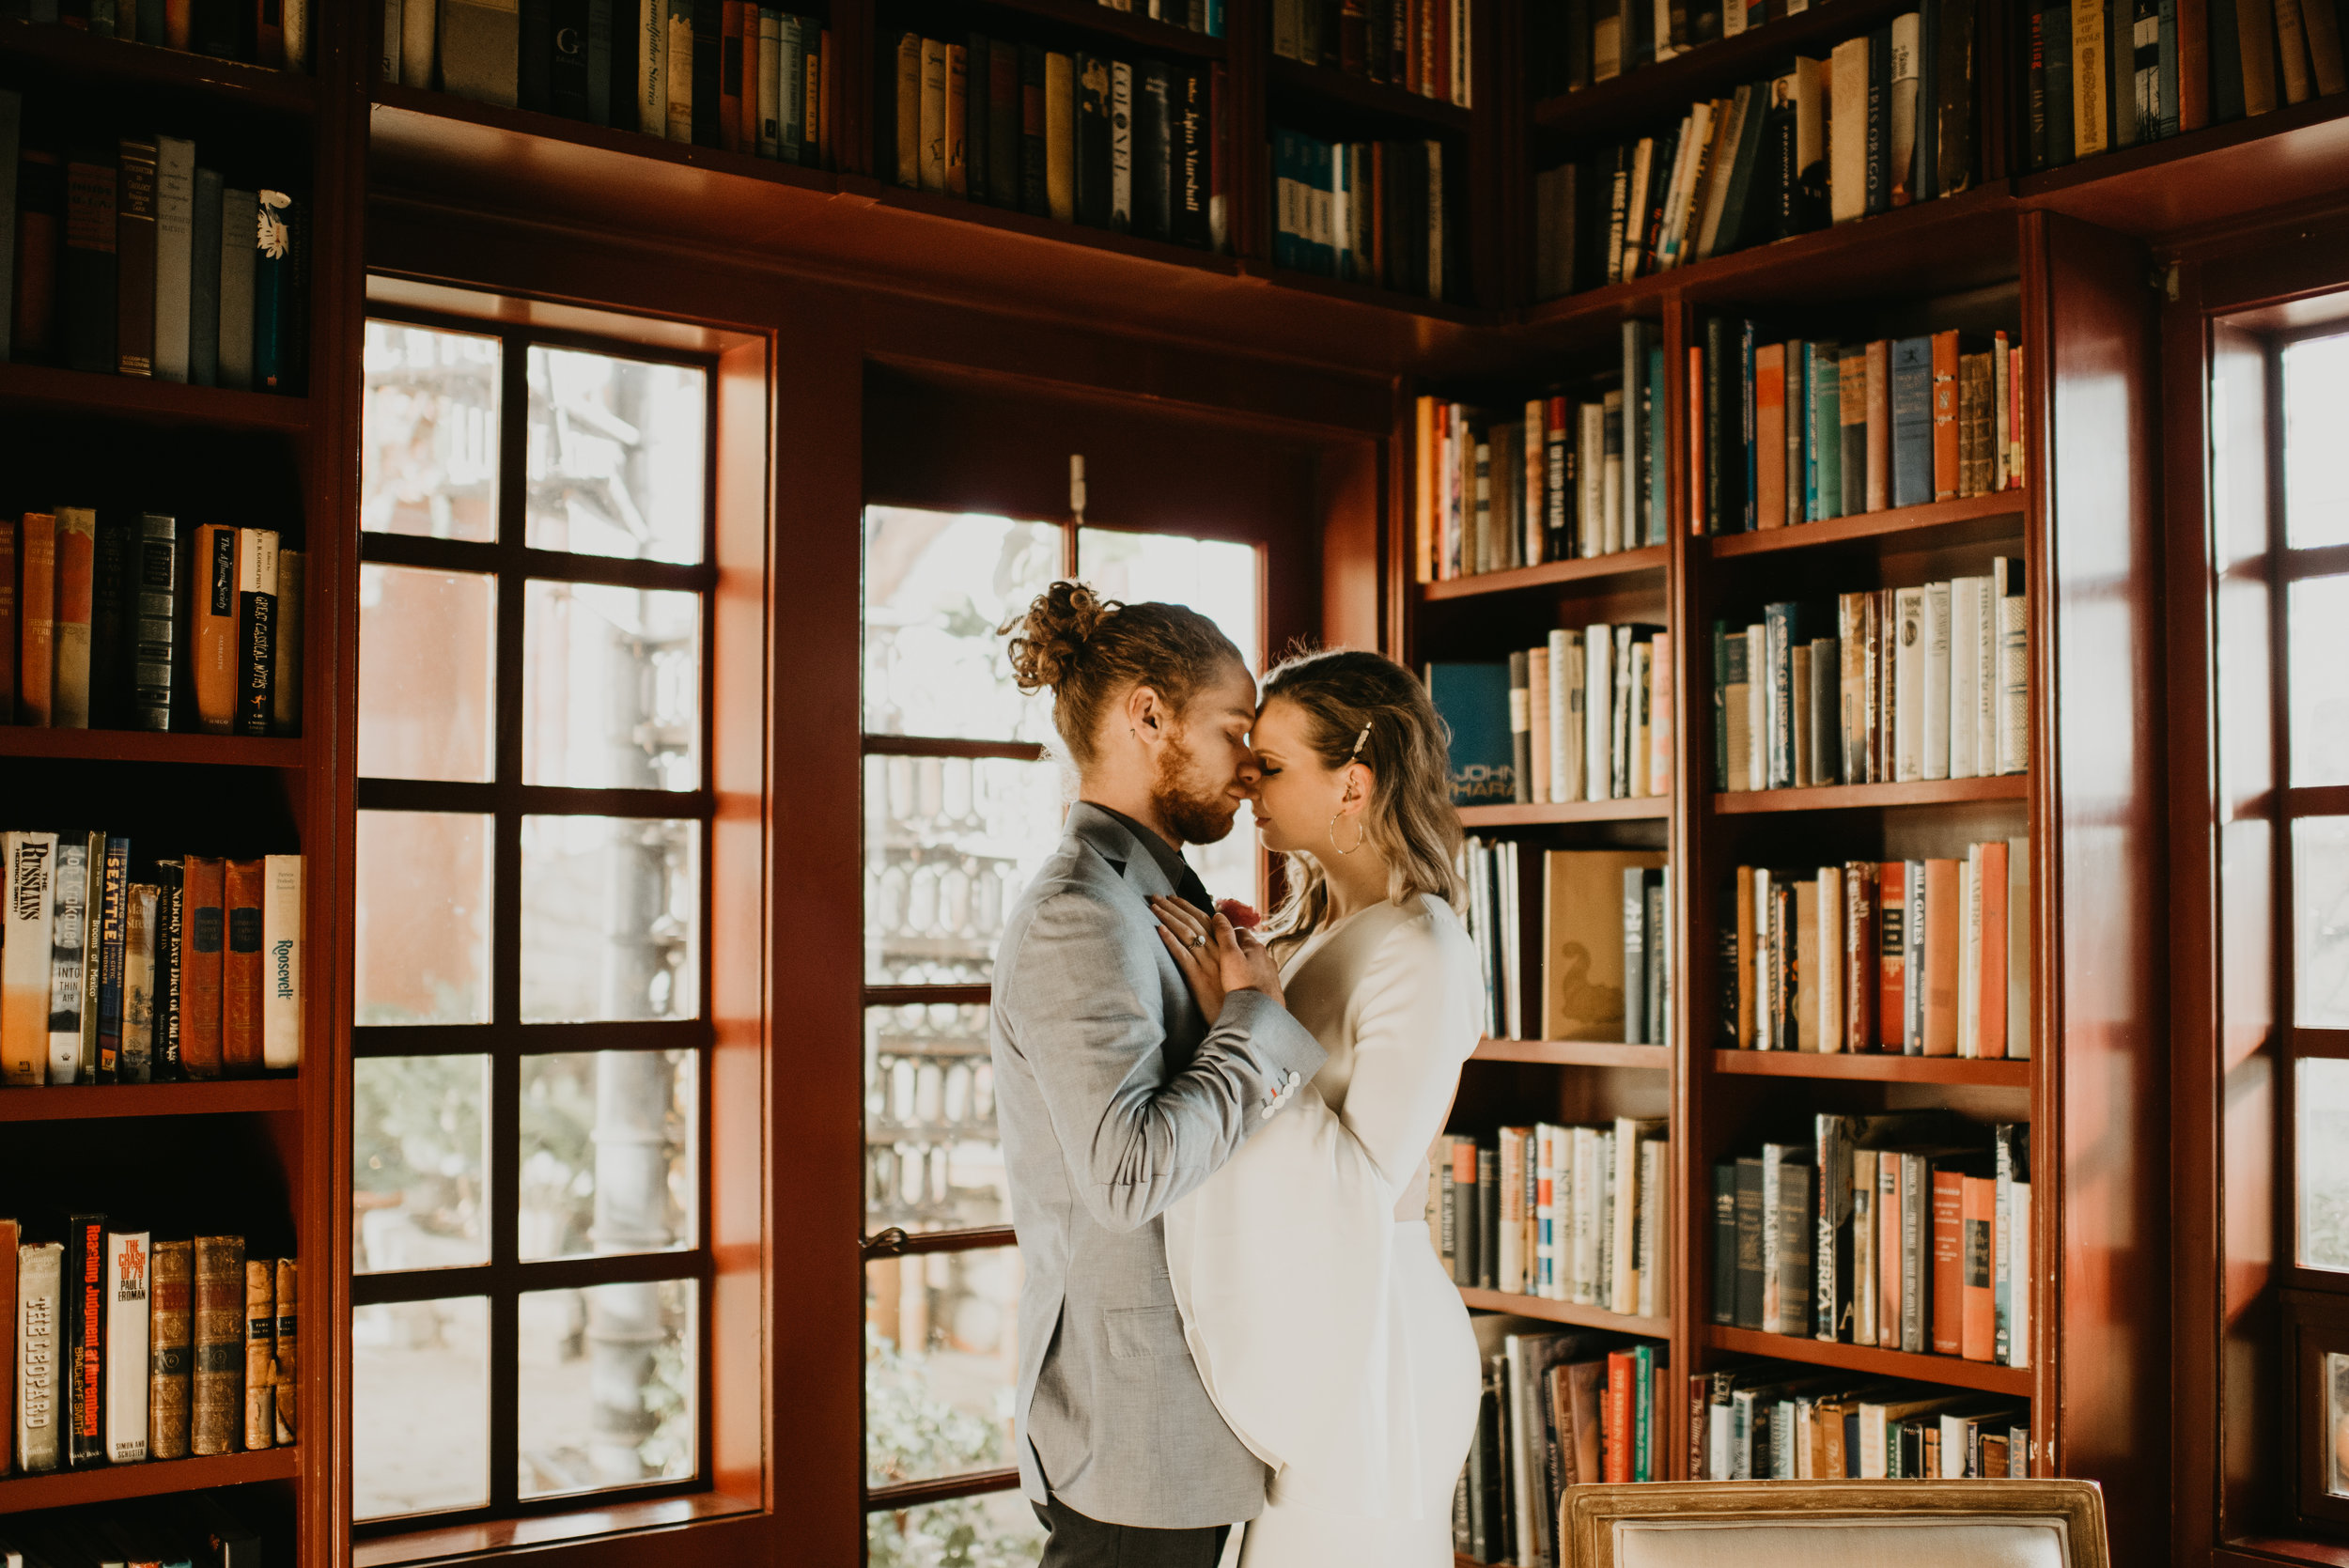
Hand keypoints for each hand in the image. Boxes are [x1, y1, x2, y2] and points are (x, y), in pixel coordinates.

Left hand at [1151, 895, 1284, 1017]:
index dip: (1188, 907)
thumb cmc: (1236, 999)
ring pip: (1186, 934)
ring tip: (1153, 906)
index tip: (1174, 897)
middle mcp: (1218, 952)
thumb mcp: (1235, 974)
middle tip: (1157, 895)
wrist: (1244, 1020)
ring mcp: (1208, 964)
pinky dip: (1170, 940)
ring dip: (1168, 917)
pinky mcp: (1198, 979)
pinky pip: (1182, 956)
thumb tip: (1217, 944)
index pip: (1205, 920)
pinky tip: (1158, 929)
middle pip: (1193, 922)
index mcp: (1226, 948)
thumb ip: (1226, 957)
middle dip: (1174, 907)